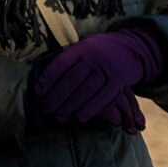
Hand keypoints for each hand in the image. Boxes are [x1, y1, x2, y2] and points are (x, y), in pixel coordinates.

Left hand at [32, 27, 164, 128]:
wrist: (129, 49)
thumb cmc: (96, 54)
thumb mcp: (82, 49)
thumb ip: (67, 60)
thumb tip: (40, 81)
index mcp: (82, 47)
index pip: (61, 63)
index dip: (48, 78)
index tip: (37, 92)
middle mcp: (95, 56)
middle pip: (72, 79)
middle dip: (57, 96)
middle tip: (45, 109)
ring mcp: (108, 68)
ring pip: (86, 90)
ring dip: (70, 106)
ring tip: (58, 117)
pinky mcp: (119, 80)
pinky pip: (103, 97)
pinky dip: (90, 109)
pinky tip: (78, 118)